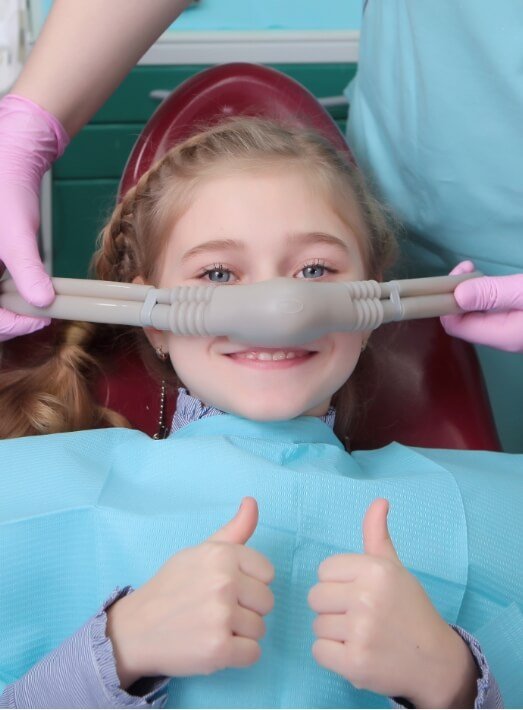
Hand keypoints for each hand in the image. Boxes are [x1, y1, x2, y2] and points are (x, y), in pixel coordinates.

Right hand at [0, 95, 68, 340]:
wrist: (8, 166)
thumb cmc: (6, 195)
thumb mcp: (18, 236)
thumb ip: (28, 271)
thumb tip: (43, 303)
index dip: (10, 325)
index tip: (41, 321)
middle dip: (11, 321)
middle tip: (41, 318)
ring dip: (12, 313)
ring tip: (38, 310)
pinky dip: (12, 299)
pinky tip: (30, 296)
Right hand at [106, 497, 273, 686]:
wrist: (135, 629)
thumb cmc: (171, 587)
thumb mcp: (200, 551)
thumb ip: (234, 530)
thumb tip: (252, 501)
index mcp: (222, 554)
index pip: (267, 573)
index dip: (250, 583)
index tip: (228, 588)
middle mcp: (224, 582)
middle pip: (267, 602)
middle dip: (247, 609)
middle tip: (217, 610)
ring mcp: (221, 617)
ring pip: (261, 629)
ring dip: (241, 633)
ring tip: (212, 627)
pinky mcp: (219, 650)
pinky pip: (254, 654)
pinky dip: (238, 656)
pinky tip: (215, 645)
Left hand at [308, 499, 477, 706]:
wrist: (436, 660)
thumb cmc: (410, 609)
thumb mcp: (394, 568)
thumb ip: (377, 535)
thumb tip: (379, 501)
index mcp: (375, 570)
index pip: (324, 570)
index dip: (338, 583)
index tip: (358, 594)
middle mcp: (367, 598)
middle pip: (316, 597)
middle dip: (332, 608)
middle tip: (359, 617)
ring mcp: (361, 632)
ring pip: (317, 625)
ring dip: (334, 634)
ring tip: (361, 636)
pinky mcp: (355, 663)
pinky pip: (318, 652)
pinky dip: (333, 656)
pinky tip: (356, 653)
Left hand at [441, 260, 522, 351]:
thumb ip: (493, 294)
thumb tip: (457, 296)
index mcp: (501, 336)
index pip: (455, 326)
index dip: (446, 302)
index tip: (456, 276)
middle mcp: (502, 339)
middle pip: (464, 321)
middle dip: (458, 294)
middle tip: (468, 268)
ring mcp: (511, 334)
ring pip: (478, 316)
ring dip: (473, 293)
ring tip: (477, 270)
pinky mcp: (518, 325)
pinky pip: (493, 314)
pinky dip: (487, 297)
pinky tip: (494, 283)